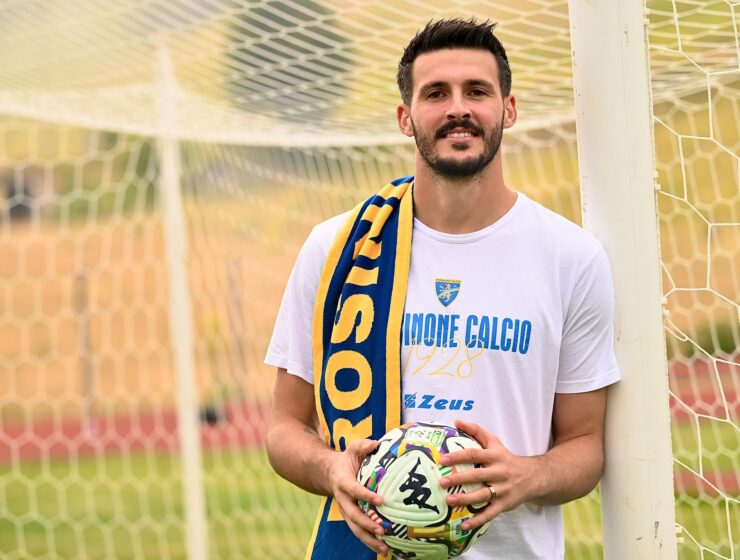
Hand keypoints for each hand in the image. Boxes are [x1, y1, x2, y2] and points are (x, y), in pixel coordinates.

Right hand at [327, 439, 388, 555]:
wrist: (330, 473)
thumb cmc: (347, 459)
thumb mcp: (353, 449)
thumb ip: (363, 445)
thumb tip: (376, 443)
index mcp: (343, 483)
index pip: (355, 490)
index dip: (366, 496)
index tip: (380, 500)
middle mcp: (343, 500)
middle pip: (354, 516)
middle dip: (367, 524)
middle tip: (382, 530)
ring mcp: (346, 511)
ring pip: (355, 529)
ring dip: (369, 540)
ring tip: (385, 550)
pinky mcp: (351, 518)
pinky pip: (359, 532)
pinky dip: (370, 542)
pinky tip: (384, 550)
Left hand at [438, 419, 536, 530]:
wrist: (533, 477)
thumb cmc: (506, 458)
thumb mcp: (495, 442)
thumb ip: (476, 431)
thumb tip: (456, 421)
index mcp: (495, 456)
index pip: (474, 454)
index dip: (458, 456)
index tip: (442, 460)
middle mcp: (499, 472)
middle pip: (477, 476)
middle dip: (458, 479)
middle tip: (441, 482)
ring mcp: (503, 490)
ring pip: (482, 495)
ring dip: (465, 499)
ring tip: (449, 500)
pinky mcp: (505, 504)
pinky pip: (490, 514)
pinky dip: (477, 520)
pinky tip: (463, 525)